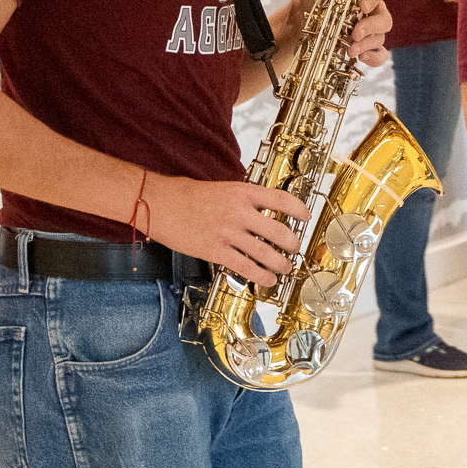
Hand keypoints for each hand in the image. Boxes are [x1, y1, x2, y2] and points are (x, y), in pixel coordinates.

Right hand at [149, 175, 307, 286]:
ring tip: (285, 267)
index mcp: (242, 192)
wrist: (159, 203)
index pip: (281, 199)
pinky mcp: (216, 251)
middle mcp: (239, 212)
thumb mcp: (222, 188)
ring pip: (266, 253)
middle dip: (293, 243)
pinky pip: (246, 267)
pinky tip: (267, 279)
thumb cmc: (186, 194)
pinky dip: (262, 276)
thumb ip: (244, 199)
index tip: (306, 217)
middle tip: (295, 248)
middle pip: (279, 231)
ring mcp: (228, 233)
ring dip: (281, 263)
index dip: (299, 209)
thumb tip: (263, 210)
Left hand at [348, 0, 392, 65]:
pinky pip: (379, 53)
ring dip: (368, 43)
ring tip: (350, 49)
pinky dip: (374, 57)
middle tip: (355, 33)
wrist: (301, 22)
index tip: (363, 4)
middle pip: (385, 17)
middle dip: (371, 26)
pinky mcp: (365, 46)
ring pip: (381, 36)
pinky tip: (361, 58)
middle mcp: (372, 10)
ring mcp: (370, 29)